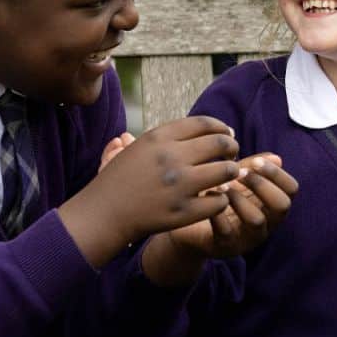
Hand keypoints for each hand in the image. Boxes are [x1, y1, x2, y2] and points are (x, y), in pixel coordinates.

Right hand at [59, 116, 241, 265]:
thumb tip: (211, 130)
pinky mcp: (184, 211)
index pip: (205, 123)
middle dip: (232, 147)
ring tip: (227, 175)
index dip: (222, 127)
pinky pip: (220, 201)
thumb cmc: (122, 179)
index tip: (227, 134)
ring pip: (227, 170)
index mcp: (160, 138)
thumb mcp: (140, 147)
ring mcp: (179, 185)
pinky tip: (214, 199)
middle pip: (221, 143)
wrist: (103, 213)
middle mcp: (171, 157)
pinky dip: (221, 199)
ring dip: (232, 172)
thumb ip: (172, 137)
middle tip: (232, 155)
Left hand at [138, 152, 299, 286]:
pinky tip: (207, 197)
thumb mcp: (237, 181)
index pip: (291, 190)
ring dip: (239, 198)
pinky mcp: (225, 246)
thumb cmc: (220, 199)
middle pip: (282, 206)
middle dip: (262, 185)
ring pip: (257, 220)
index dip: (278, 173)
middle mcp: (267, 224)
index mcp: (272, 206)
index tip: (257, 161)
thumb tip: (277, 158)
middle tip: (240, 173)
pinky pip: (226, 231)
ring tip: (221, 186)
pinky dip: (217, 212)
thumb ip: (255, 169)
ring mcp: (247, 238)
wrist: (190, 225)